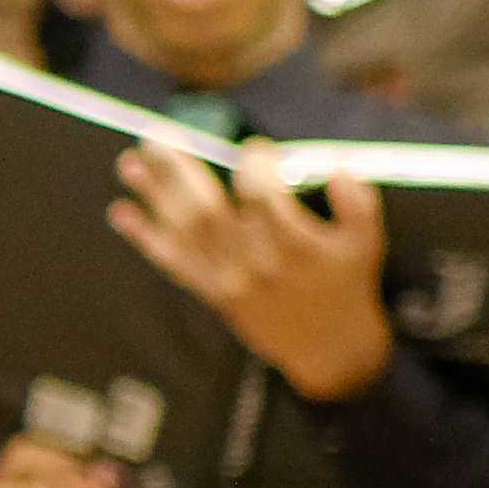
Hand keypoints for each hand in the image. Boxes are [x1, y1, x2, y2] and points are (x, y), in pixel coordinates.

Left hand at [112, 136, 396, 402]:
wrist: (330, 351)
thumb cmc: (347, 286)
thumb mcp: (366, 242)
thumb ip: (356, 201)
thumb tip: (337, 162)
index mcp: (293, 245)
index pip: (261, 195)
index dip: (254, 165)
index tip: (255, 149)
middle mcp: (254, 262)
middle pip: (206, 209)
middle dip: (177, 170)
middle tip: (155, 136)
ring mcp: (228, 280)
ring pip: (184, 232)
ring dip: (153, 196)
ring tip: (129, 162)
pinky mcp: (213, 294)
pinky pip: (174, 264)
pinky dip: (146, 238)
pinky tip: (122, 212)